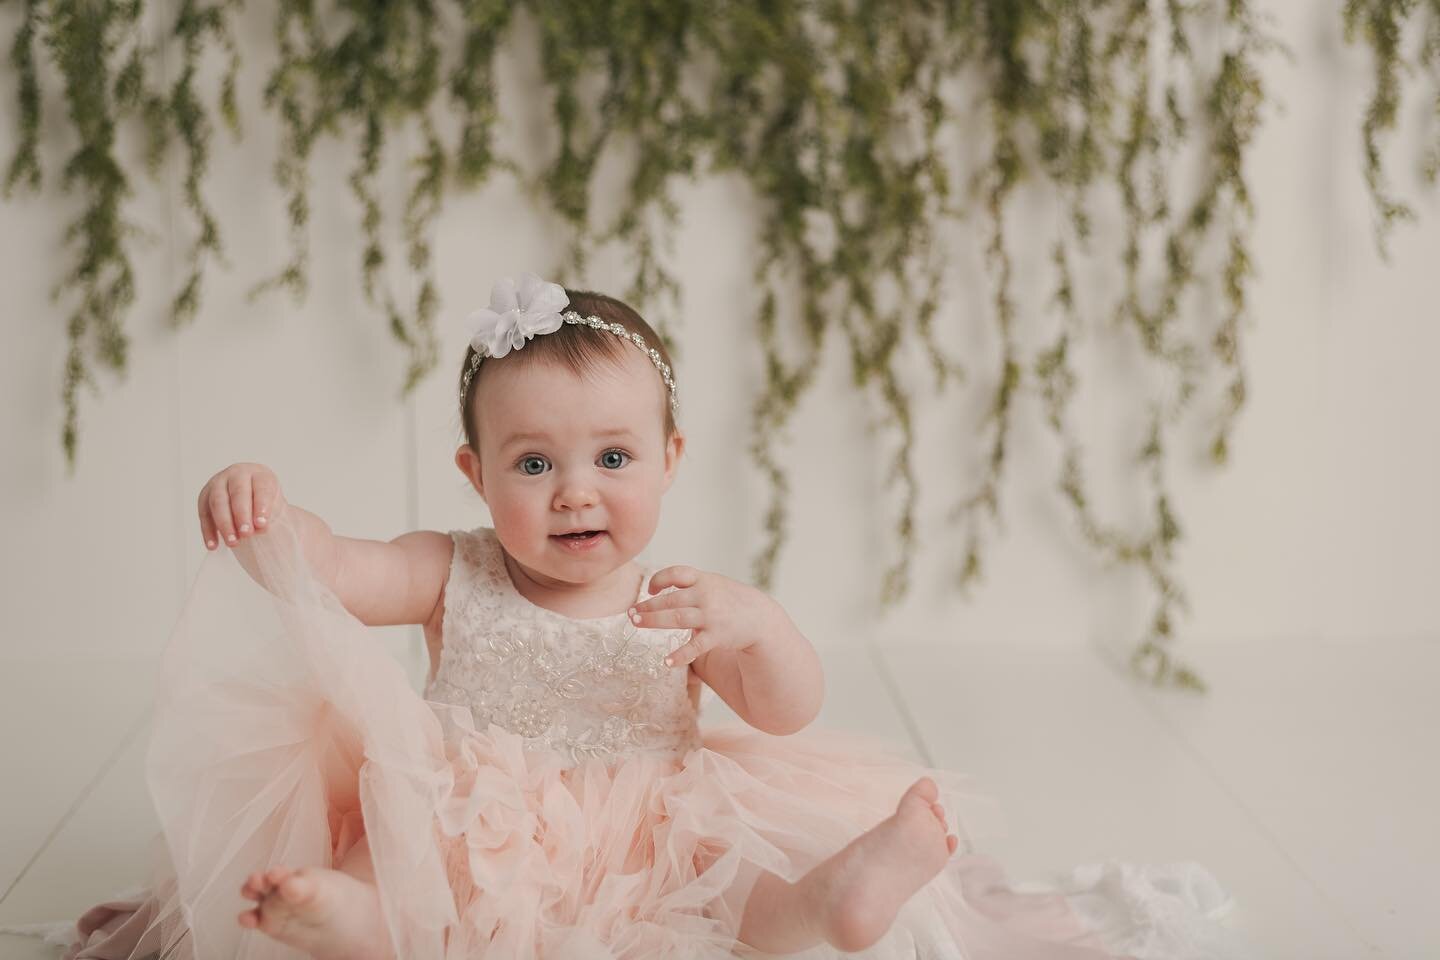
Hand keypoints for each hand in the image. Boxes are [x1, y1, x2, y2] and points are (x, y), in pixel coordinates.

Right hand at [197, 462, 286, 549]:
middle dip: (241, 515)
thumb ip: (267, 516)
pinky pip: (204, 513)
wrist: (251, 497)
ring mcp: (218, 483)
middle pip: (238, 493)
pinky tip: (213, 545)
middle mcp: (238, 474)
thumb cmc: (264, 501)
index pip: (261, 488)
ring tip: (232, 542)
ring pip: (218, 502)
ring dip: (224, 524)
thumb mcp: (274, 506)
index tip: (262, 524)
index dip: (261, 506)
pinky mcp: (205, 495)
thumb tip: (260, 528)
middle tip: (246, 533)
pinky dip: (208, 530)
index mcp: (259, 474)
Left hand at [628, 566, 788, 667]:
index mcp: (703, 580)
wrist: (759, 617)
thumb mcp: (713, 583)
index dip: (659, 579)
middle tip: (631, 614)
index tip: (650, 589)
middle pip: (670, 599)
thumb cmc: (729, 600)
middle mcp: (705, 596)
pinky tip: (666, 661)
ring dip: (654, 620)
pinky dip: (680, 655)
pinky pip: (694, 647)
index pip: (676, 573)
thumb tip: (657, 585)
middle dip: (648, 606)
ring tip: (636, 623)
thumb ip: (689, 584)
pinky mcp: (717, 636)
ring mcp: (711, 616)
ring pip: (676, 618)